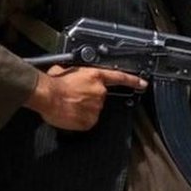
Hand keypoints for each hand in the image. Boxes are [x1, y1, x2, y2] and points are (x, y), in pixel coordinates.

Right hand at [25, 65, 146, 130]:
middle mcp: (99, 92)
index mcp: (95, 76)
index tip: (142, 84)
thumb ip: (77, 73)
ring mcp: (96, 107)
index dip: (133, 81)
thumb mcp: (66, 69)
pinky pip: (87, 121)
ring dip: (83, 109)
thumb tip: (72, 74)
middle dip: (88, 98)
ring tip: (69, 105)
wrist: (47, 95)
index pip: (119, 77)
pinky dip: (80, 119)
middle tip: (73, 98)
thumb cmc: (54, 82)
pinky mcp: (90, 121)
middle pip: (100, 97)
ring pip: (93, 109)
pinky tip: (70, 114)